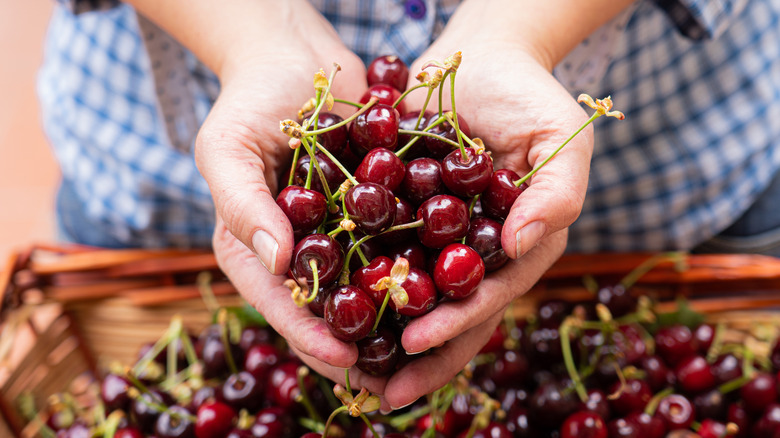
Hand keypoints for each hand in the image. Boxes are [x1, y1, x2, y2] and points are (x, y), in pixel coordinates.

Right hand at [186, 1, 389, 395]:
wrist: (297, 56)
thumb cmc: (249, 100)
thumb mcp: (227, 148)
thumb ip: (242, 204)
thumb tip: (277, 262)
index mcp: (256, 247)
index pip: (280, 302)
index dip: (308, 335)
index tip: (343, 360)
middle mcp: (300, 251)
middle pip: (327, 310)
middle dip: (358, 348)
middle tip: (393, 384)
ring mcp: (340, 234)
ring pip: (368, 288)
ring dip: (395, 324)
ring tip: (427, 354)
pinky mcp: (375, 211)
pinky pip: (397, 244)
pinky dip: (419, 270)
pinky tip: (449, 293)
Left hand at [380, 6, 598, 408]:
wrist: (479, 56)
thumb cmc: (529, 94)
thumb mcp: (561, 138)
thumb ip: (558, 194)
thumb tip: (521, 244)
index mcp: (518, 247)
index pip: (488, 298)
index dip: (455, 326)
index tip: (415, 343)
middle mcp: (478, 253)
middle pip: (449, 314)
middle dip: (417, 355)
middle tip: (377, 390)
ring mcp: (440, 238)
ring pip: (411, 296)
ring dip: (382, 334)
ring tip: (346, 368)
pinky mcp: (405, 215)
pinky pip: (381, 253)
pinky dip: (358, 283)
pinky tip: (326, 307)